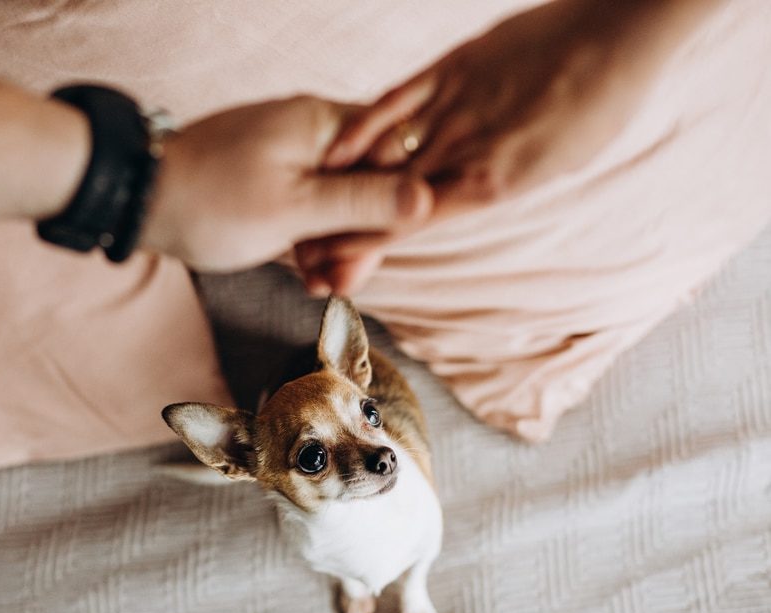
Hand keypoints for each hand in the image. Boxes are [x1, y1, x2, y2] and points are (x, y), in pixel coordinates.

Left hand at [141, 95, 432, 271]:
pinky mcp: (277, 181)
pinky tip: (308, 276)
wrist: (139, 200)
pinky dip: (314, 243)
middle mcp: (316, 134)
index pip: (396, 157)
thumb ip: (361, 202)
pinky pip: (314, 211)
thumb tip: (427, 198)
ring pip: (343, 205)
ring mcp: (295, 157)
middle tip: (345, 280)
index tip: (379, 245)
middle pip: (372, 186)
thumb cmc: (211, 200)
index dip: (396, 206)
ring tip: (321, 285)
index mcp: (325, 125)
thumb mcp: (293, 209)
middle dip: (361, 238)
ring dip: (338, 249)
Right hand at [303, 0, 703, 294]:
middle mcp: (466, 150)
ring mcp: (454, 107)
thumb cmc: (597, 107)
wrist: (617, 33)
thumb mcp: (555, 165)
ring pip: (383, 156)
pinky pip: (395, 101)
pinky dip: (361, 127)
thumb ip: (498, 180)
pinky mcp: (449, 68)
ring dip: (342, 186)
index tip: (335, 267)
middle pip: (388, 199)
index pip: (413, 224)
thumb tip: (465, 194)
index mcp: (495, 183)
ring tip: (306, 211)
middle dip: (343, 229)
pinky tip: (330, 148)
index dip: (368, 247)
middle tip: (308, 252)